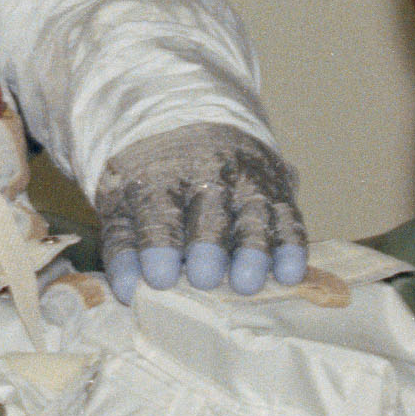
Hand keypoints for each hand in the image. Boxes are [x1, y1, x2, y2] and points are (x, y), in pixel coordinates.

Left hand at [88, 122, 305, 302]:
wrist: (191, 123)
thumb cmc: (150, 181)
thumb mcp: (124, 204)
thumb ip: (123, 248)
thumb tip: (126, 292)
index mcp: (160, 177)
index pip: (158, 211)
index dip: (159, 246)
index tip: (159, 278)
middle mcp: (207, 177)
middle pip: (209, 215)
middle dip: (207, 247)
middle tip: (203, 279)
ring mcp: (246, 185)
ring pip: (253, 218)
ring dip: (252, 252)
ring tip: (246, 285)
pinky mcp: (278, 195)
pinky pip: (289, 221)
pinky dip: (291, 248)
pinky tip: (289, 275)